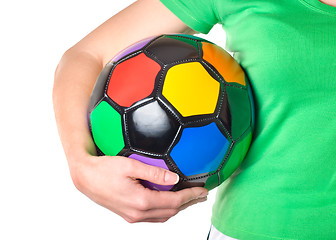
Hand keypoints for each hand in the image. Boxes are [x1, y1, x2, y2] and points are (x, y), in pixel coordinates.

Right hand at [71, 154, 207, 222]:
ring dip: (178, 208)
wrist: (84, 178)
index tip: (203, 190)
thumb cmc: (104, 168)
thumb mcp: (130, 165)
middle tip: (202, 195)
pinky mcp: (127, 215)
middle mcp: (138, 213)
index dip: (191, 196)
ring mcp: (132, 216)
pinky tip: (168, 203)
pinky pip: (152, 217)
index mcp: (141, 201)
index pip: (174, 201)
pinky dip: (165, 210)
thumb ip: (154, 173)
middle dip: (188, 203)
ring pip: (162, 216)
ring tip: (189, 199)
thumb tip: (174, 178)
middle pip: (171, 211)